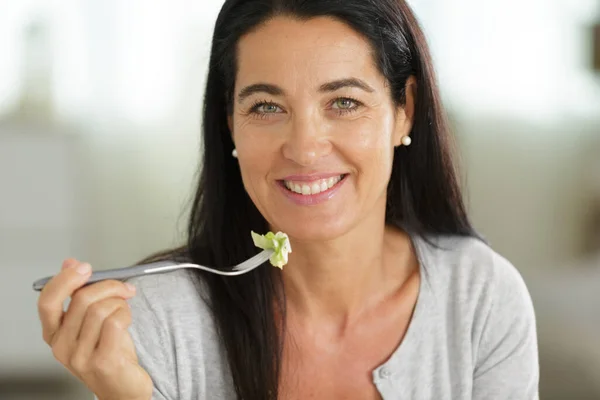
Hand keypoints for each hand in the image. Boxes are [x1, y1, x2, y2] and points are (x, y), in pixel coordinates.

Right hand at [37, 258, 152, 399]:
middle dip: (109, 286)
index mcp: (55, 333)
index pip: (47, 301)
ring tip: (125, 311)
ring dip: (121, 303)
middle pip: (82, 299)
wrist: (123, 388)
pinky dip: (126, 314)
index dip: (65, 279)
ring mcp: (80, 357)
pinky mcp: (103, 362)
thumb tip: (70, 263)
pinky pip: (115, 323)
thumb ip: (79, 293)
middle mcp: (62, 347)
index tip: (84, 267)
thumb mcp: (91, 321)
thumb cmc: (110, 352)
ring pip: (101, 309)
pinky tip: (127, 321)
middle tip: (124, 288)